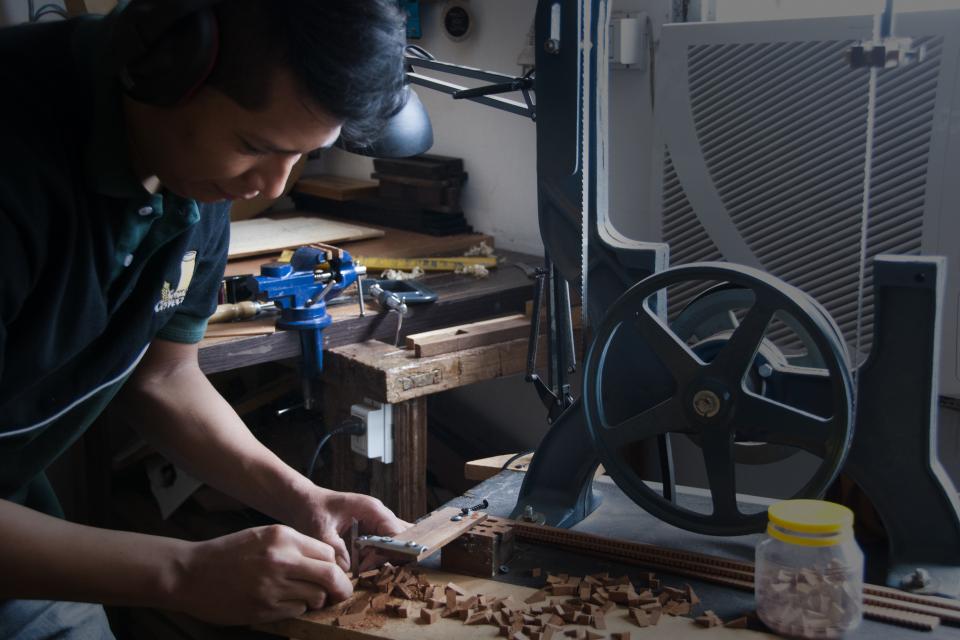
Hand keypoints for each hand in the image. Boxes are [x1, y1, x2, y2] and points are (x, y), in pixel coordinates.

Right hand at [172, 524, 352, 624]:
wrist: (190, 573)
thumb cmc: (228, 553)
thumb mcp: (263, 536)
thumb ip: (294, 546)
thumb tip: (327, 562)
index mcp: (282, 537)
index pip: (328, 553)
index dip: (335, 566)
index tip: (334, 574)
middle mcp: (281, 559)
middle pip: (331, 576)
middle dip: (340, 587)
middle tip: (339, 593)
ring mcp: (272, 586)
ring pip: (316, 597)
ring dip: (315, 599)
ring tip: (302, 596)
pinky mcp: (264, 608)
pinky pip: (296, 611)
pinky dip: (296, 609)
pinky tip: (281, 603)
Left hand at [293, 488, 410, 571]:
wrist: (305, 501)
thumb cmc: (313, 510)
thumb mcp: (320, 530)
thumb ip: (335, 549)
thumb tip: (347, 571)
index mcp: (372, 510)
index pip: (395, 533)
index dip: (387, 552)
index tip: (366, 567)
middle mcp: (379, 515)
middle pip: (399, 540)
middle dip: (387, 558)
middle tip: (365, 571)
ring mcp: (376, 523)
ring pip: (392, 545)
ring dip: (380, 559)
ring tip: (359, 569)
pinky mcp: (370, 532)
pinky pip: (381, 546)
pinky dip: (374, 558)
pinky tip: (360, 566)